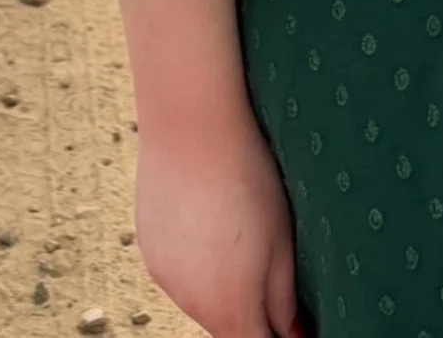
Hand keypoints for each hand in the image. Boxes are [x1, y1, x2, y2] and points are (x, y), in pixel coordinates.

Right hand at [130, 104, 306, 337]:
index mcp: (232, 307)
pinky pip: (178, 277)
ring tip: (238, 239)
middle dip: (251, 315)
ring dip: (222, 291)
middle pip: (228, 330)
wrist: (189, 126)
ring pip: (201, 304)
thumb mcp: (281, 240)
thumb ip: (284, 298)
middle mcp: (193, 304)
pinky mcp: (149, 252)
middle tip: (271, 277)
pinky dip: (196, 267)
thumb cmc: (245, 176)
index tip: (293, 327)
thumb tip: (292, 332)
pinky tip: (208, 227)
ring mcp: (166, 279)